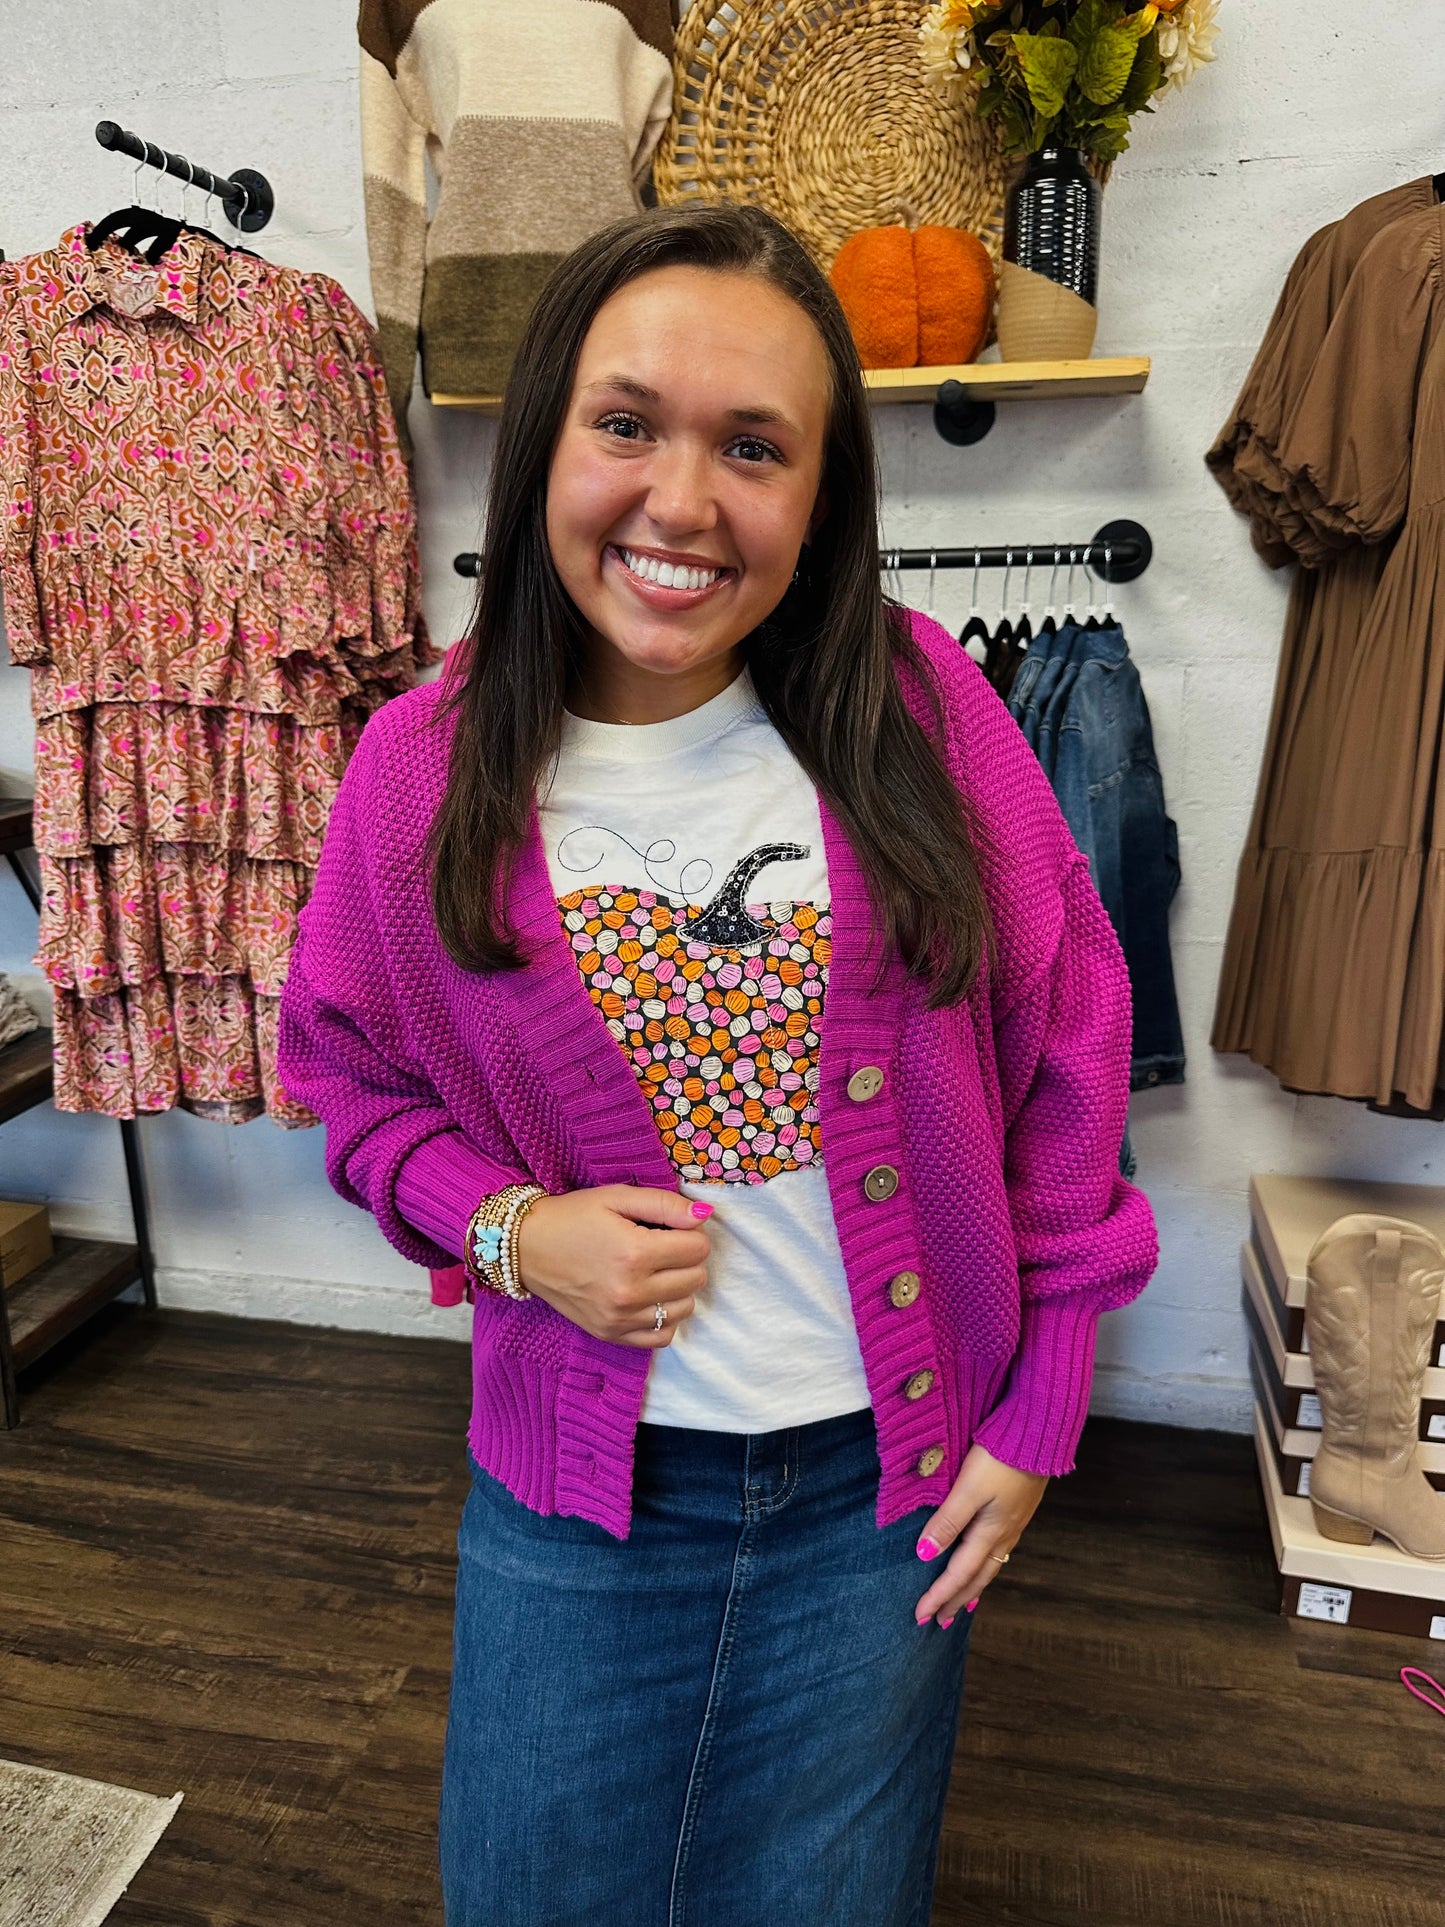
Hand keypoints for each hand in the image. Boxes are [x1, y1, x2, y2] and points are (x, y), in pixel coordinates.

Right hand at [516, 1185, 712, 1347]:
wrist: (526, 1248)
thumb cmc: (573, 1217)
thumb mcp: (616, 1197)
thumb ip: (664, 1204)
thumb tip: (704, 1216)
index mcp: (635, 1253)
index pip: (698, 1249)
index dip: (691, 1233)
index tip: (672, 1228)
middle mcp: (630, 1291)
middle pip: (696, 1279)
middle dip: (688, 1258)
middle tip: (663, 1247)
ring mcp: (620, 1318)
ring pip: (684, 1309)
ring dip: (679, 1288)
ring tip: (657, 1271)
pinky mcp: (610, 1334)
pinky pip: (662, 1337)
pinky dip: (665, 1318)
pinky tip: (651, 1298)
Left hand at [913, 1443, 1047, 1627]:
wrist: (1039, 1435)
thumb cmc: (1001, 1458)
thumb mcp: (969, 1488)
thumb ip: (947, 1521)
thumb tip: (924, 1555)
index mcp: (990, 1532)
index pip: (959, 1574)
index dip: (939, 1595)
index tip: (920, 1616)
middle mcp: (1004, 1534)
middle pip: (977, 1577)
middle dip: (957, 1600)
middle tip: (939, 1621)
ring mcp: (1013, 1524)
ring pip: (990, 1566)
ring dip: (972, 1587)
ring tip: (961, 1602)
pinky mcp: (1018, 1510)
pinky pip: (998, 1550)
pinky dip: (985, 1567)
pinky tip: (982, 1561)